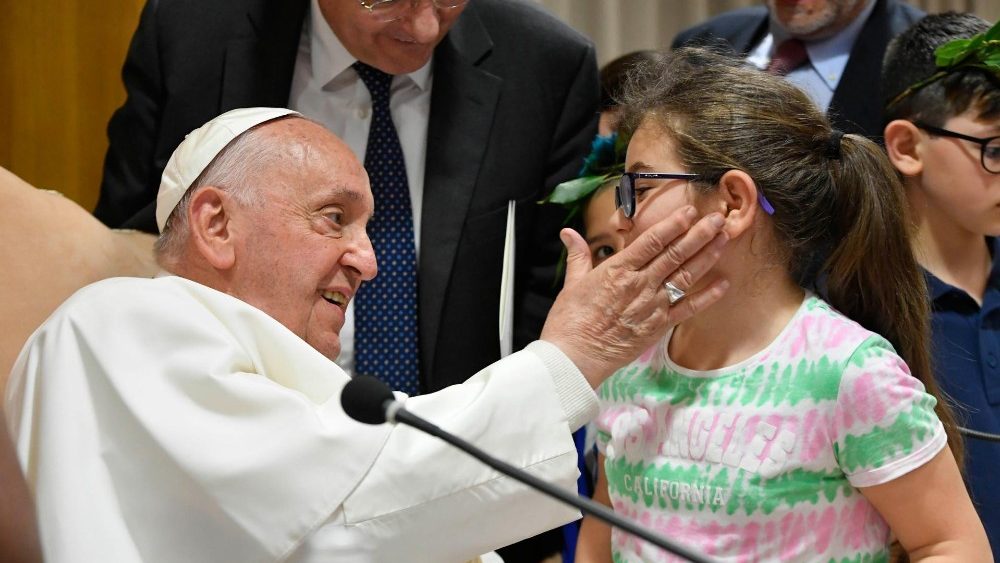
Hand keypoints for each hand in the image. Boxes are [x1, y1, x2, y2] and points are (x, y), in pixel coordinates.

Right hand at [541, 205, 727, 387]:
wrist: (575, 357)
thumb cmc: (570, 321)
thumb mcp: (572, 283)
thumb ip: (578, 255)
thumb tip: (568, 233)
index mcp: (618, 270)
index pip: (652, 241)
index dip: (673, 224)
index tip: (689, 211)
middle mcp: (640, 285)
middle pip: (675, 254)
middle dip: (699, 234)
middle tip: (717, 218)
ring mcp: (652, 306)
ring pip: (685, 276)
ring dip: (707, 256)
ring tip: (724, 239)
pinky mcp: (658, 326)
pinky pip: (688, 308)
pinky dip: (707, 296)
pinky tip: (723, 283)